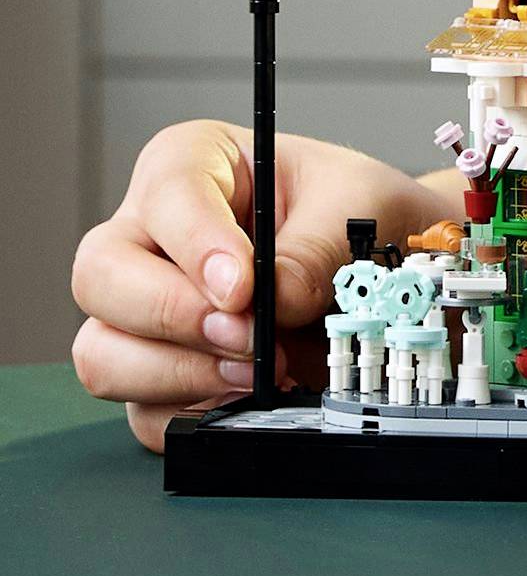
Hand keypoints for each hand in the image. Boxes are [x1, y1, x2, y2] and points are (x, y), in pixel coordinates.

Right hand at [70, 122, 442, 451]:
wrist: (378, 258)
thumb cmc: (353, 209)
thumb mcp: (355, 204)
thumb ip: (314, 247)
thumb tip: (275, 302)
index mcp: (192, 164)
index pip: (165, 195)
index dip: (196, 244)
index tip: (242, 287)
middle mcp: (148, 236)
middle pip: (99, 278)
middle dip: (172, 316)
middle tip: (249, 335)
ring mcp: (140, 309)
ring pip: (101, 353)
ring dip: (178, 374)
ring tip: (257, 370)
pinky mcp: (155, 372)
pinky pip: (140, 411)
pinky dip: (193, 412)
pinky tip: (248, 396)